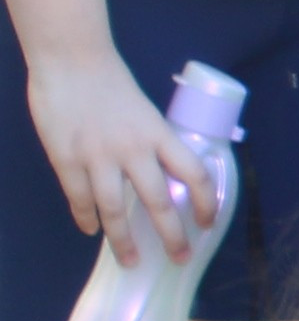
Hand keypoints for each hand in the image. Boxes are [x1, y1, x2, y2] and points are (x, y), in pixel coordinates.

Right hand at [28, 46, 201, 259]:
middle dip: (172, 236)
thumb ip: (151, 142)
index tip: (209, 224)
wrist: (71, 60)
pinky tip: (91, 231)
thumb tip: (163, 173)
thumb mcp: (144, 112)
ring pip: (115, 210)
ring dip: (123, 240)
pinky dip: (85, 218)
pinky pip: (79, 198)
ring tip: (130, 260)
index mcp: (159, 134)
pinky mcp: (66, 158)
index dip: (206, 202)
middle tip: (180, 258)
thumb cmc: (109, 82)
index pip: (195, 175)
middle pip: (159, 202)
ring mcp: (97, 156)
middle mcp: (133, 149)